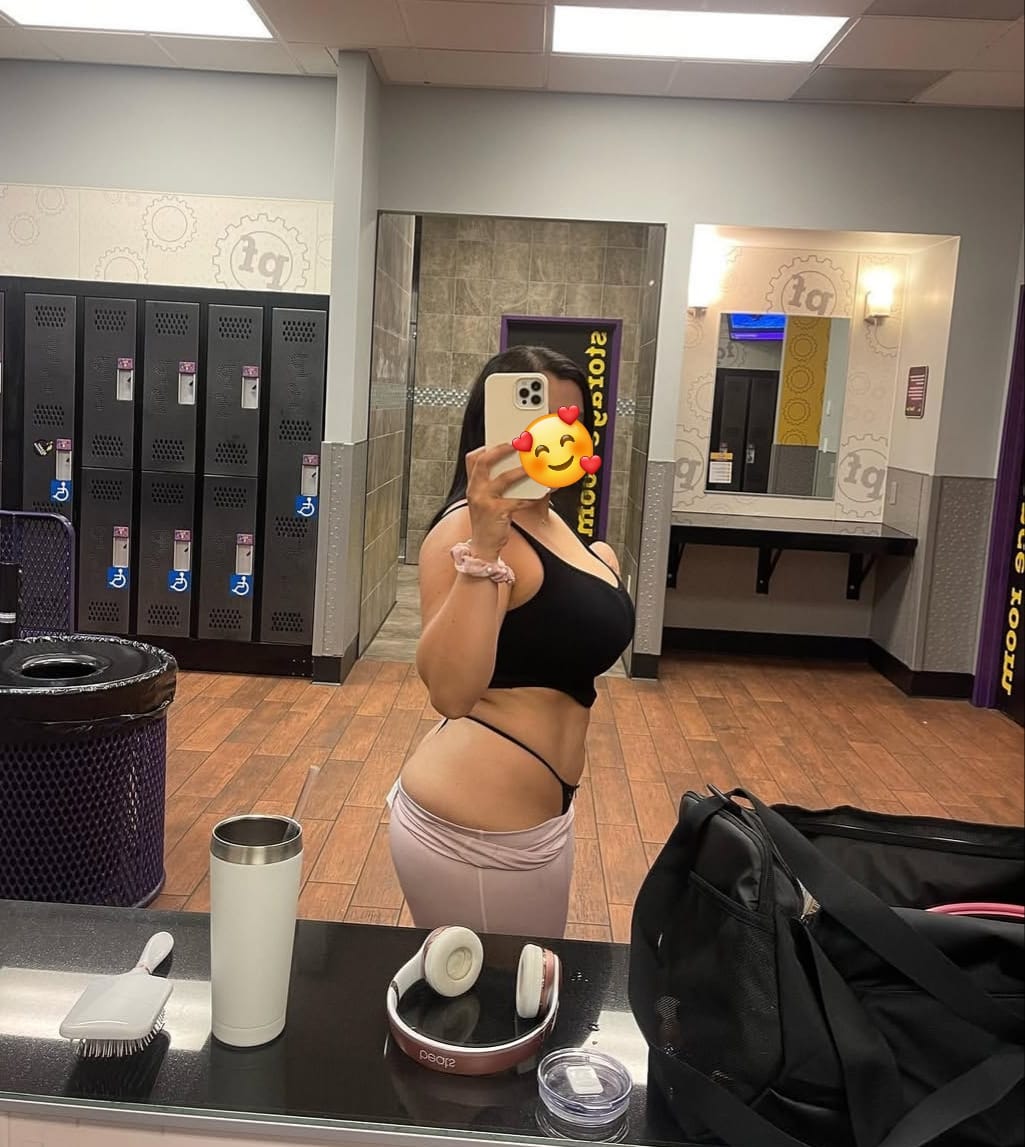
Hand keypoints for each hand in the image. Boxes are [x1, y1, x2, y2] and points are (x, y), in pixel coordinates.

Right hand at [464, 444, 535, 559]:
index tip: (503, 440)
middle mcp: (475, 490)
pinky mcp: (495, 513)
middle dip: (501, 450)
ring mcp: (484, 501)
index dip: (487, 447)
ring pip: (503, 479)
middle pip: (484, 462)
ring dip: (521, 471)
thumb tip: (518, 468)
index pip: (473, 459)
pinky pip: (516, 500)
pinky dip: (530, 496)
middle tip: (517, 444)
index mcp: (473, 485)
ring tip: (534, 467)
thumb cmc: (488, 522)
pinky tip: (541, 493)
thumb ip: (495, 485)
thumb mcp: (485, 500)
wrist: (483, 546)